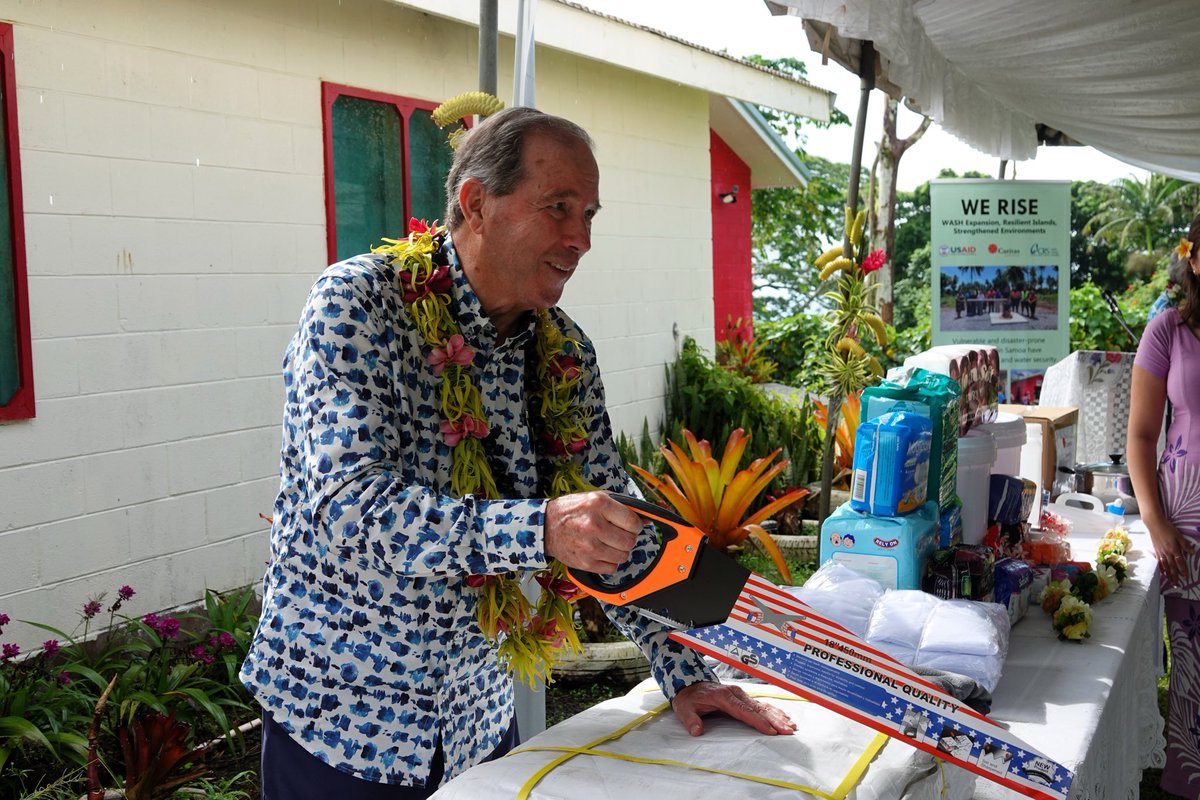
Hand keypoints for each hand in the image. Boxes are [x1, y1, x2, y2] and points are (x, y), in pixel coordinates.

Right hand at [544, 491, 641, 573]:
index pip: (633, 522)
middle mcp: (594, 525)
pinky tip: (601, 552)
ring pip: (623, 556)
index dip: (636, 525)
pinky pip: (612, 567)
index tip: (631, 526)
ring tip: (608, 543)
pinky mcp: (585, 563)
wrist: (545, 528)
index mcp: (598, 504)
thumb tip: (645, 519)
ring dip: (620, 550)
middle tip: (618, 534)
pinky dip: (610, 561)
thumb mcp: (595, 497)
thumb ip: (621, 506)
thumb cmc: (572, 511)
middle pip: (630, 541)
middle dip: (628, 538)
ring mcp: (589, 546)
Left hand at [671, 681, 795, 736]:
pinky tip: (785, 718)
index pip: (743, 710)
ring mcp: (741, 695)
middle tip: (788, 731)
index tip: (770, 730)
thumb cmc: (689, 699)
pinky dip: (774, 711)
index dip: (758, 721)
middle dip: (774, 720)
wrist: (690, 685)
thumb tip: (697, 730)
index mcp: (723, 696)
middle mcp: (735, 694)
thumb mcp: (684, 709)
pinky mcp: (743, 698)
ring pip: (762, 706)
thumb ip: (691, 720)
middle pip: (757, 708)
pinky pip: (761, 704)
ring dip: (777, 716)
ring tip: (791, 726)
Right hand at [1148, 518, 1195, 585]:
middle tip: (1177, 584)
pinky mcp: (1156, 551)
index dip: (1183, 569)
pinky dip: (1161, 568)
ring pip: (1165, 566)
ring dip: (1168, 574)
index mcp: (1174, 549)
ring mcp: (1161, 552)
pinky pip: (1159, 561)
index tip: (1186, 576)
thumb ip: (1185, 545)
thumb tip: (1192, 552)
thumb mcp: (1179, 535)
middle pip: (1172, 566)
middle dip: (1175, 576)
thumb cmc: (1168, 528)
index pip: (1179, 562)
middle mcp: (1167, 553)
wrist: (1154, 524)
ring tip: (1170, 581)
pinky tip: (1163, 572)